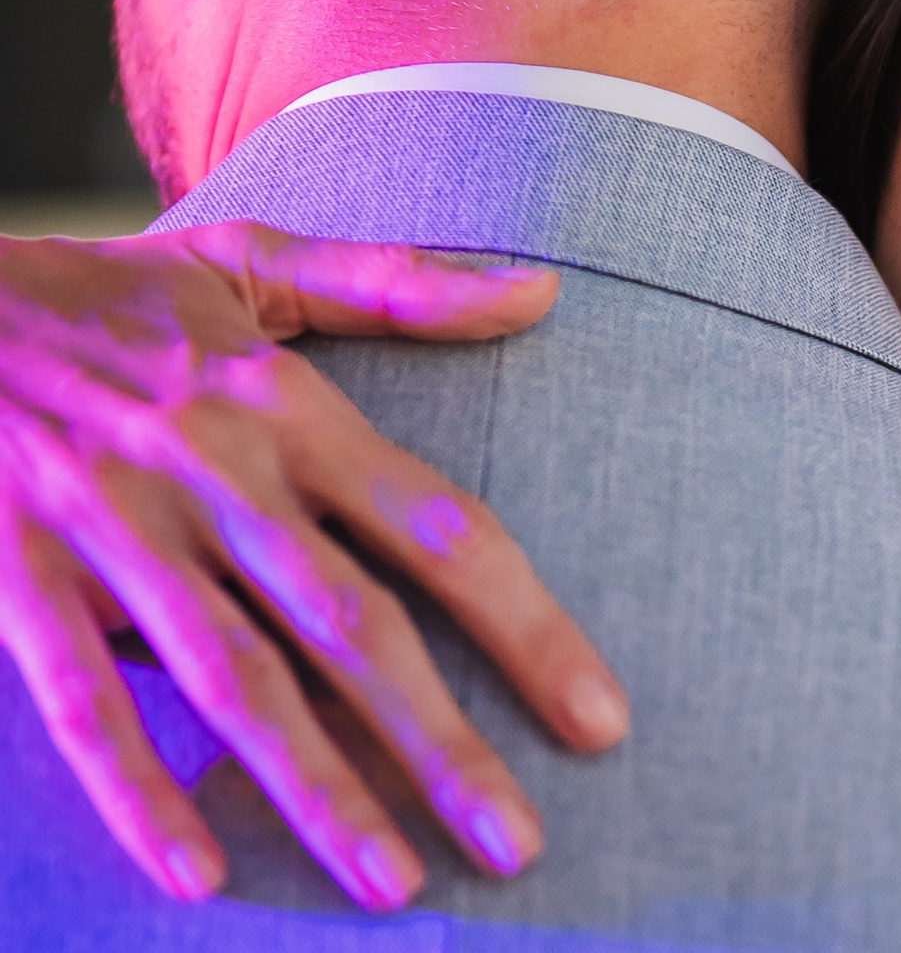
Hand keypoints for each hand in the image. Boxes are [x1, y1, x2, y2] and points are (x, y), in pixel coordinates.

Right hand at [0, 223, 625, 909]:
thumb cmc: (95, 293)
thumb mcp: (247, 262)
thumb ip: (397, 286)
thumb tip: (546, 292)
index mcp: (286, 407)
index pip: (437, 528)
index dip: (525, 625)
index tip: (598, 718)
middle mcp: (214, 475)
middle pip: (352, 626)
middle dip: (440, 743)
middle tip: (519, 845)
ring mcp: (112, 530)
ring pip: (234, 678)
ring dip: (317, 786)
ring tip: (394, 883)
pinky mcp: (12, 573)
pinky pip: (80, 696)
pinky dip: (135, 785)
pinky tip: (195, 873)